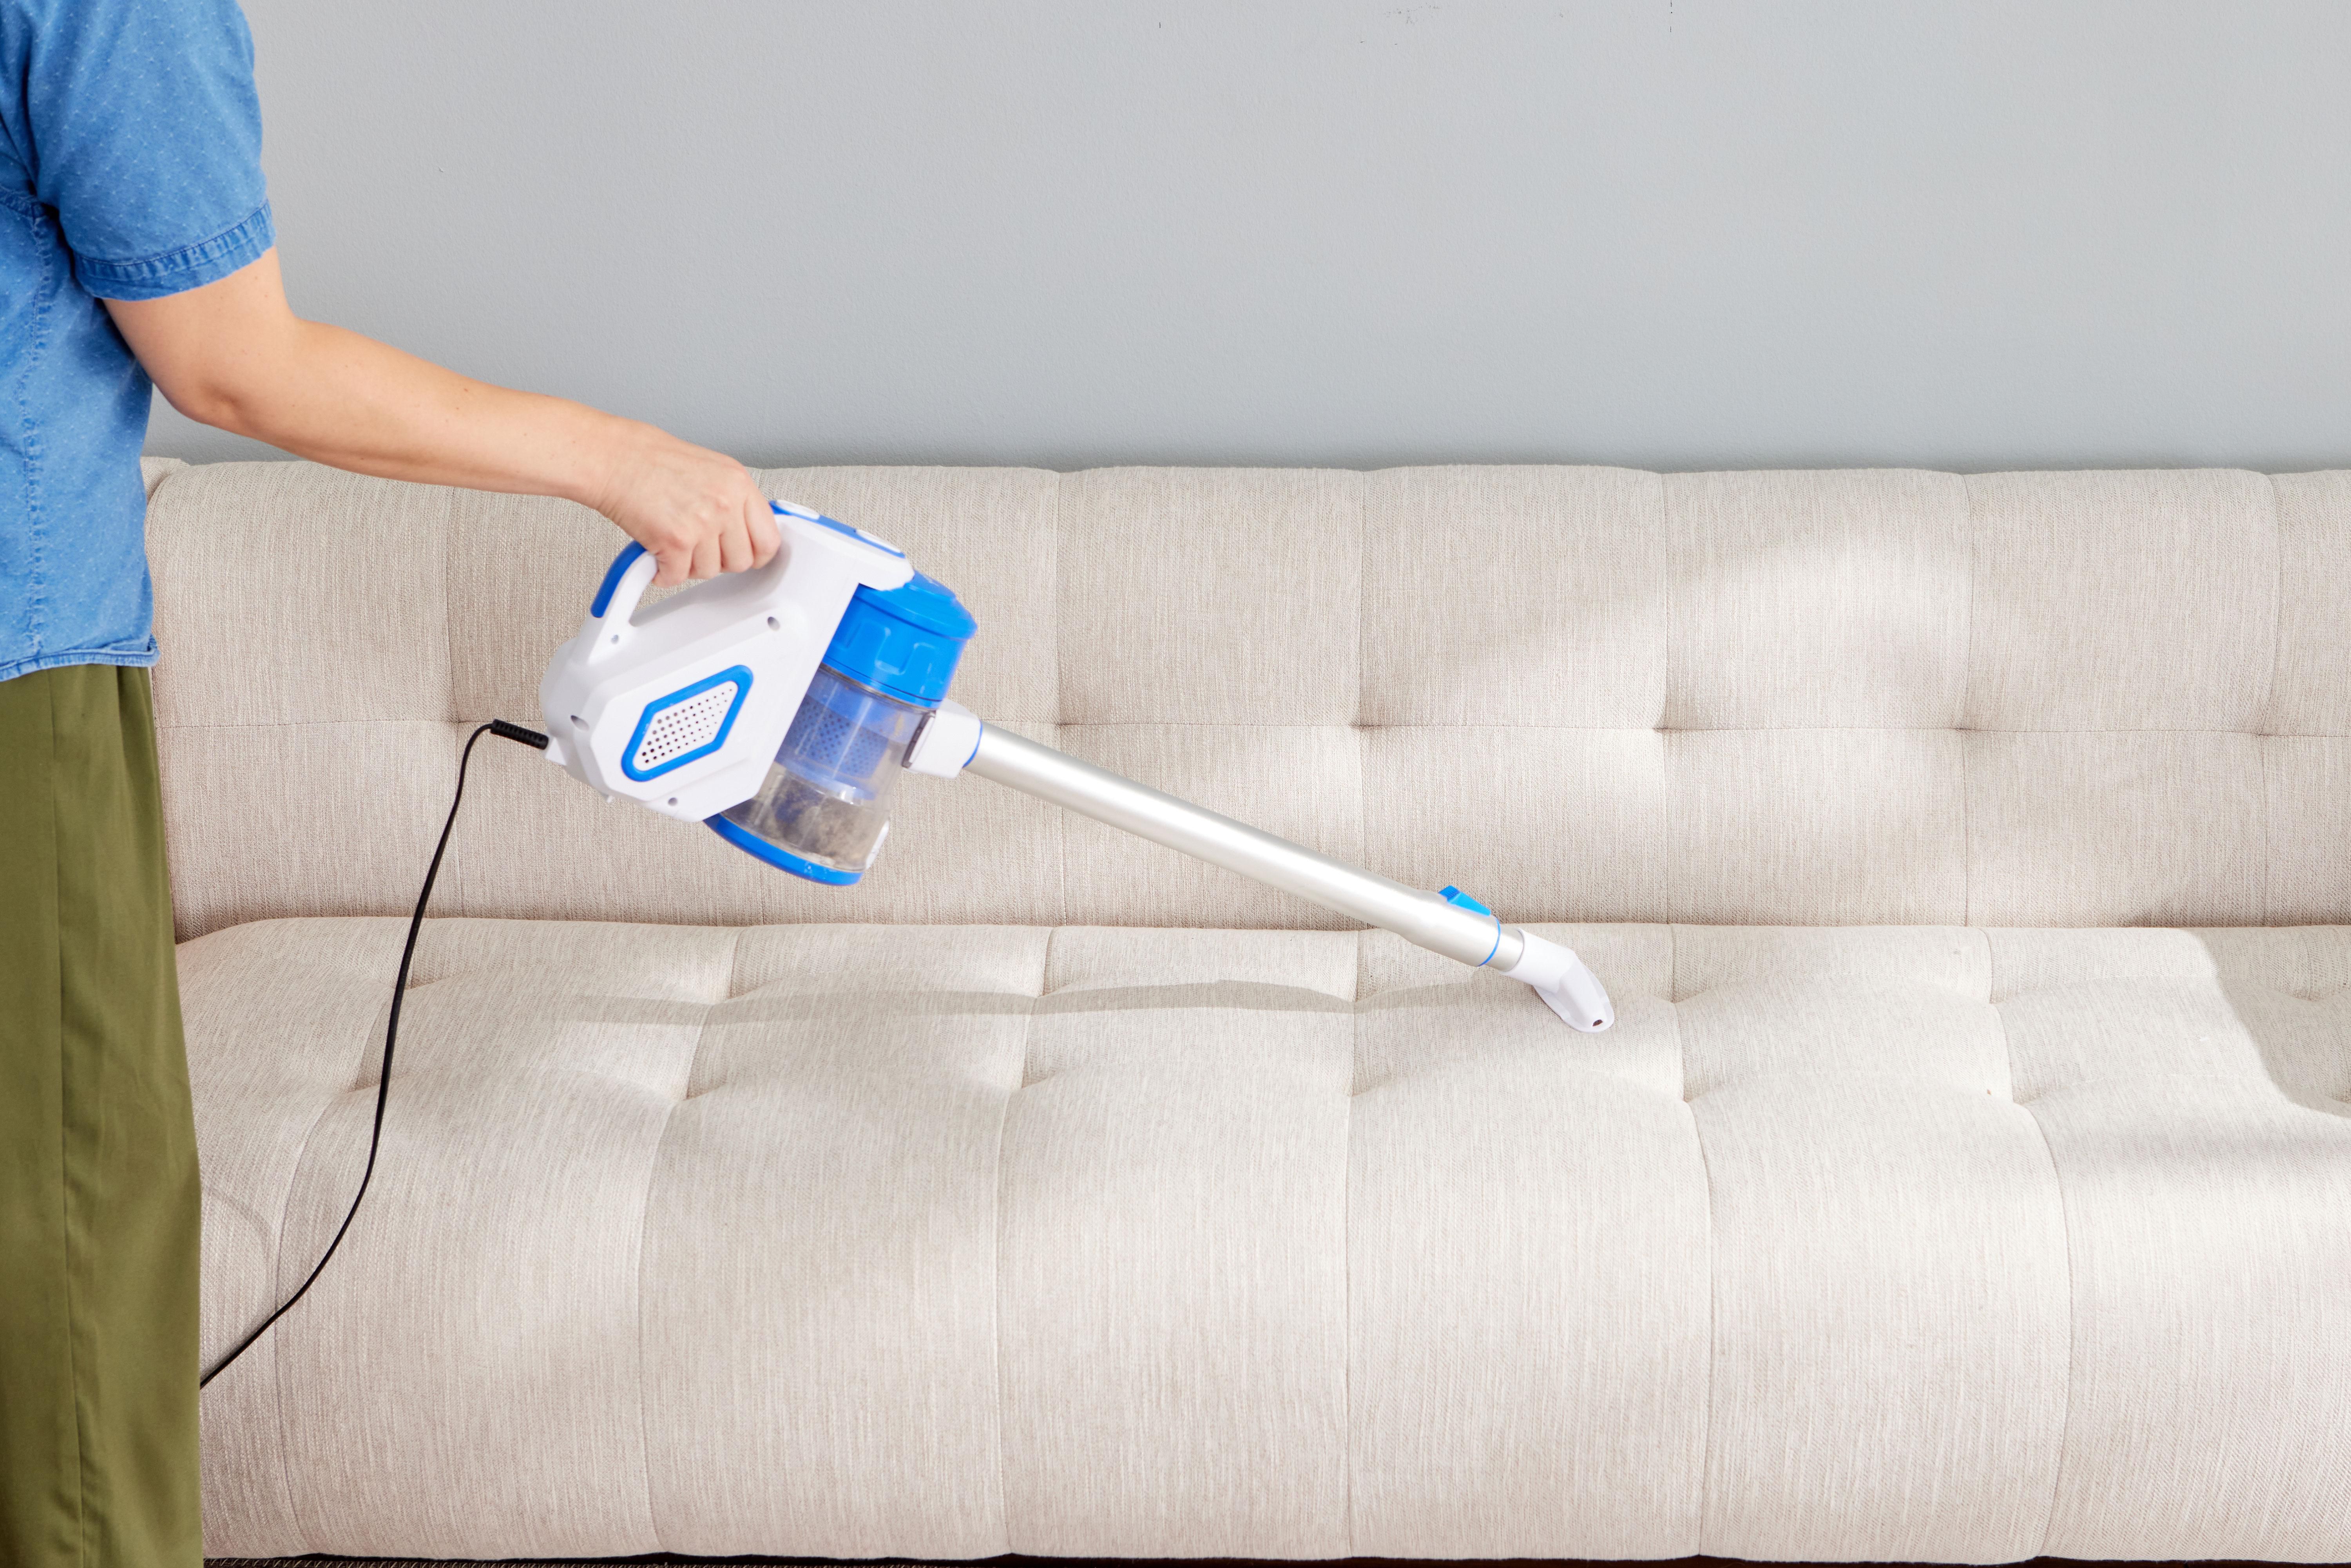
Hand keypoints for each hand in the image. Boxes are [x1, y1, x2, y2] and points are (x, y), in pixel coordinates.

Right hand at [592, 423, 779, 585]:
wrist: (613, 457)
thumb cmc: (650, 460)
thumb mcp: (710, 469)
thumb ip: (732, 500)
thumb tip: (745, 531)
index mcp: (738, 483)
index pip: (769, 538)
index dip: (756, 554)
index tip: (745, 556)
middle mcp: (725, 503)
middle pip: (741, 561)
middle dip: (719, 561)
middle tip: (698, 549)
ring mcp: (703, 523)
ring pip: (710, 572)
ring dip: (689, 566)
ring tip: (673, 545)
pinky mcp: (676, 541)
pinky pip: (677, 577)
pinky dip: (664, 573)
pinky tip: (656, 556)